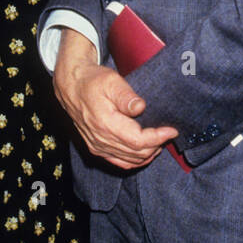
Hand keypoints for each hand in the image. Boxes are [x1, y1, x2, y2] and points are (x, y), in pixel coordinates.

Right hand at [53, 29, 177, 168]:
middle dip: (156, 145)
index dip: (158, 138)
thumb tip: (140, 107)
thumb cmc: (92, 80)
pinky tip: (145, 152)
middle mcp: (100, 140)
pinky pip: (119, 162)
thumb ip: (126, 96)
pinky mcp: (95, 148)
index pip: (138, 141)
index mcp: (105, 124)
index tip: (171, 130)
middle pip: (136, 153)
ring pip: (129, 160)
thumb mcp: (111, 81)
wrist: (71, 85)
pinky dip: (134, 160)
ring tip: (159, 141)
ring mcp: (97, 146)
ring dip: (147, 154)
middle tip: (167, 133)